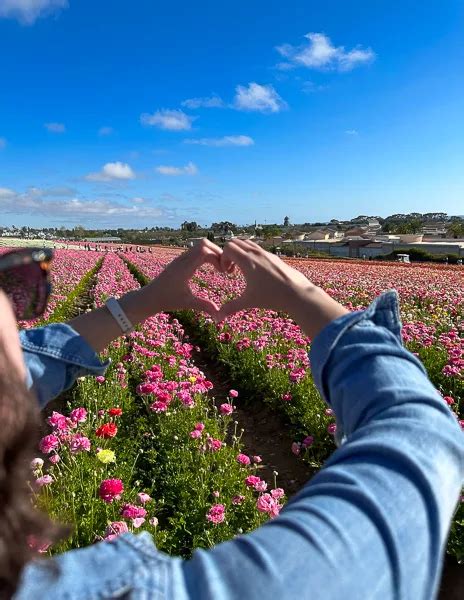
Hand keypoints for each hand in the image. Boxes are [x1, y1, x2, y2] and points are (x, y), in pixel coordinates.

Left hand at [70, 240, 229, 352]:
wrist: (150, 297)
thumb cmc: (167, 300)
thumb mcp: (187, 303)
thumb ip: (203, 306)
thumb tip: (219, 314)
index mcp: (184, 268)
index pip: (204, 251)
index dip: (217, 258)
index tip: (223, 272)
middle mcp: (182, 259)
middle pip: (204, 243)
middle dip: (218, 252)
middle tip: (225, 267)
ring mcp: (181, 258)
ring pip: (200, 245)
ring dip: (212, 252)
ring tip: (220, 267)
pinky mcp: (180, 260)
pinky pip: (196, 250)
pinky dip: (206, 254)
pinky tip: (211, 267)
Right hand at [217, 240, 347, 338]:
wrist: (296, 293)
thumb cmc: (271, 297)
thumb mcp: (248, 301)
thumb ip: (231, 307)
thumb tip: (217, 318)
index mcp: (247, 260)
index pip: (228, 248)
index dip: (223, 259)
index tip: (227, 273)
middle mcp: (256, 253)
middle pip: (236, 242)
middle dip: (229, 253)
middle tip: (231, 270)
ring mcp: (266, 253)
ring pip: (247, 243)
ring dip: (240, 252)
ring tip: (242, 269)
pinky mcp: (274, 256)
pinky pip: (258, 249)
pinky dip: (251, 254)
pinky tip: (256, 272)